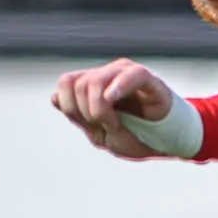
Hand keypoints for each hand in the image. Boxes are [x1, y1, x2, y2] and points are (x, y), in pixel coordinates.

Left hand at [52, 59, 174, 158]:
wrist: (163, 144)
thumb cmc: (134, 136)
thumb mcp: (99, 134)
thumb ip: (77, 117)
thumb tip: (54, 98)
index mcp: (94, 85)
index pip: (66, 83)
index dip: (70, 107)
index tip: (89, 124)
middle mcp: (107, 74)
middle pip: (78, 84)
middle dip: (86, 112)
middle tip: (106, 126)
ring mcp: (126, 74)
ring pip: (95, 80)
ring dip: (100, 110)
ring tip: (115, 124)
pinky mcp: (146, 79)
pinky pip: (130, 74)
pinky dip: (118, 86)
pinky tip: (112, 98)